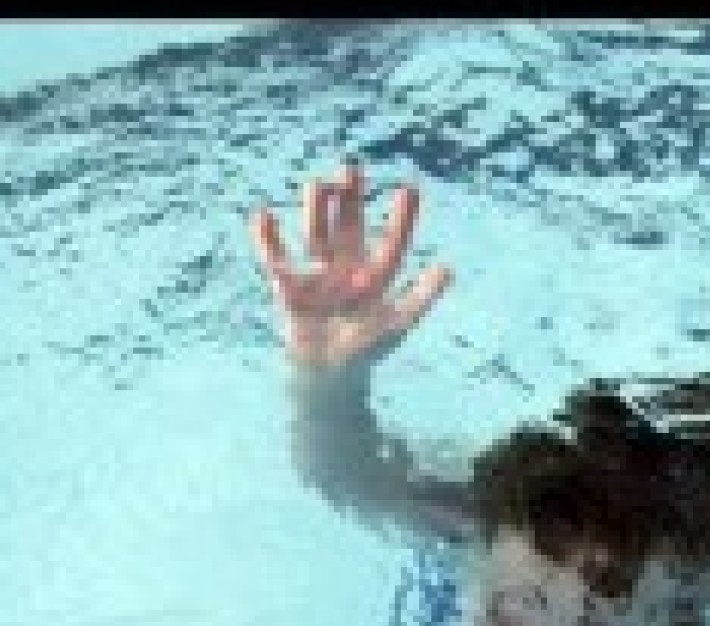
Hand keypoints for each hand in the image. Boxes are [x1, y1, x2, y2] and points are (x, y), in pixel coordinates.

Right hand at [249, 163, 451, 368]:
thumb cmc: (366, 349)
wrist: (328, 374)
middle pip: (349, 226)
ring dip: (316, 211)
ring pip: (316, 234)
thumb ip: (420, 297)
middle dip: (350, 199)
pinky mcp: (290, 287)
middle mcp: (347, 266)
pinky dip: (268, 240)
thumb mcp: (397, 324)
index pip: (392, 241)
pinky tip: (262, 215)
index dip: (402, 218)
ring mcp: (318, 274)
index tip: (409, 189)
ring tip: (317, 184)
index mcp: (376, 274)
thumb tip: (447, 268)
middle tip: (351, 166)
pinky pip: (276, 260)